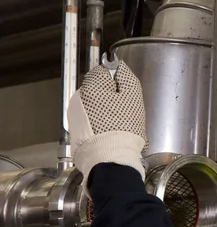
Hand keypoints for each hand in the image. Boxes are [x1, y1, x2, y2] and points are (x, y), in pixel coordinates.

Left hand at [67, 61, 147, 196]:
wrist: (110, 159)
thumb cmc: (123, 128)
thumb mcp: (133, 98)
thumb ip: (126, 78)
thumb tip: (119, 67)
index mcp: (91, 87)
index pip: (102, 71)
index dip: (116, 81)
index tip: (124, 94)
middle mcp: (78, 98)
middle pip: (96, 89)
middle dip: (109, 96)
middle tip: (123, 111)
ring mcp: (75, 116)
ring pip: (93, 106)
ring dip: (103, 111)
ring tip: (117, 125)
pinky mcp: (75, 131)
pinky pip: (89, 121)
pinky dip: (98, 124)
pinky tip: (108, 134)